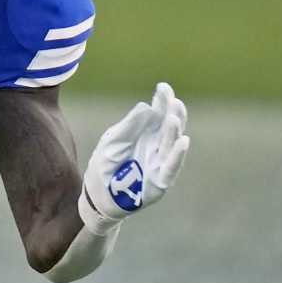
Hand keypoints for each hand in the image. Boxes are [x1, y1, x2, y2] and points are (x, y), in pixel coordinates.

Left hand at [80, 82, 189, 228]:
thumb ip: (129, 126)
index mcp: (144, 132)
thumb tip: (147, 107)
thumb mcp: (112, 141)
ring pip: (171, 144)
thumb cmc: (105, 165)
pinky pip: (171, 166)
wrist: (98, 194)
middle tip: (173, 100)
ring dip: (174, 131)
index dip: (162, 101)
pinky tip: (183, 141)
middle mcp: (156, 145)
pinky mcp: (160, 180)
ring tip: (173, 118)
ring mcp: (160, 162)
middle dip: (173, 113)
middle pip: (168, 126)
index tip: (164, 88)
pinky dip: (178, 155)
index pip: (157, 113)